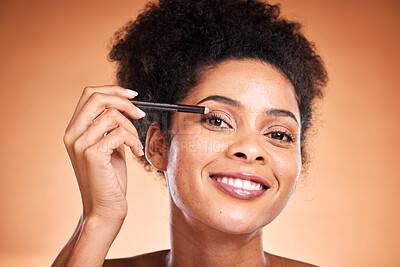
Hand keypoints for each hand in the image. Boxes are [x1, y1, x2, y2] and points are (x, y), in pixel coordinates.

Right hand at [63, 85, 144, 223]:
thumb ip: (110, 126)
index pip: (89, 94)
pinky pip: (119, 134)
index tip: (133, 95)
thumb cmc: (109, 178)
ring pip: (112, 116)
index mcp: (74, 130)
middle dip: (124, 102)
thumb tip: (125, 105)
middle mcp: (72, 134)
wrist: (104, 208)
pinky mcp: (92, 154)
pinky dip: (134, 141)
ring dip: (131, 129)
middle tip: (140, 115)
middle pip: (97, 97)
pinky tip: (136, 154)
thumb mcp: (109, 146)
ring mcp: (80, 144)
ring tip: (134, 146)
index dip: (113, 90)